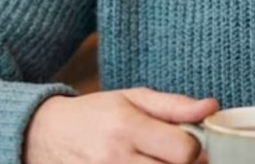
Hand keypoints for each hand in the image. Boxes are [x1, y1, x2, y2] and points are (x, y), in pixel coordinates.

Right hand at [24, 87, 217, 163]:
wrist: (43, 135)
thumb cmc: (95, 114)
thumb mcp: (133, 98)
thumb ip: (174, 106)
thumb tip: (211, 107)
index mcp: (127, 126)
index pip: (184, 150)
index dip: (195, 149)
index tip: (188, 146)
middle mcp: (114, 158)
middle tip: (174, 159)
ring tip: (156, 163)